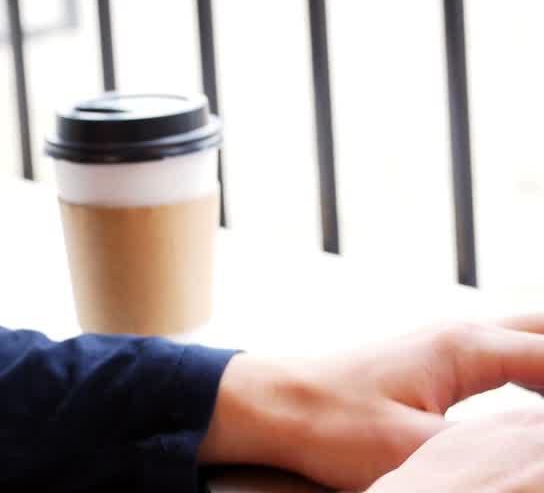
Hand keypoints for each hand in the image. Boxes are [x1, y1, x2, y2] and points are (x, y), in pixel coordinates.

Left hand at [199, 316, 543, 490]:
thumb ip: (494, 448)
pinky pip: (510, 354)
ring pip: (532, 335)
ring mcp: (448, 342)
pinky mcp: (435, 360)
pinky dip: (539, 371)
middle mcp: (463, 333)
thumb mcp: (418, 449)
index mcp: (467, 348)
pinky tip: (541, 404)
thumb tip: (537, 452)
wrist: (269, 404)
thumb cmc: (330, 425)